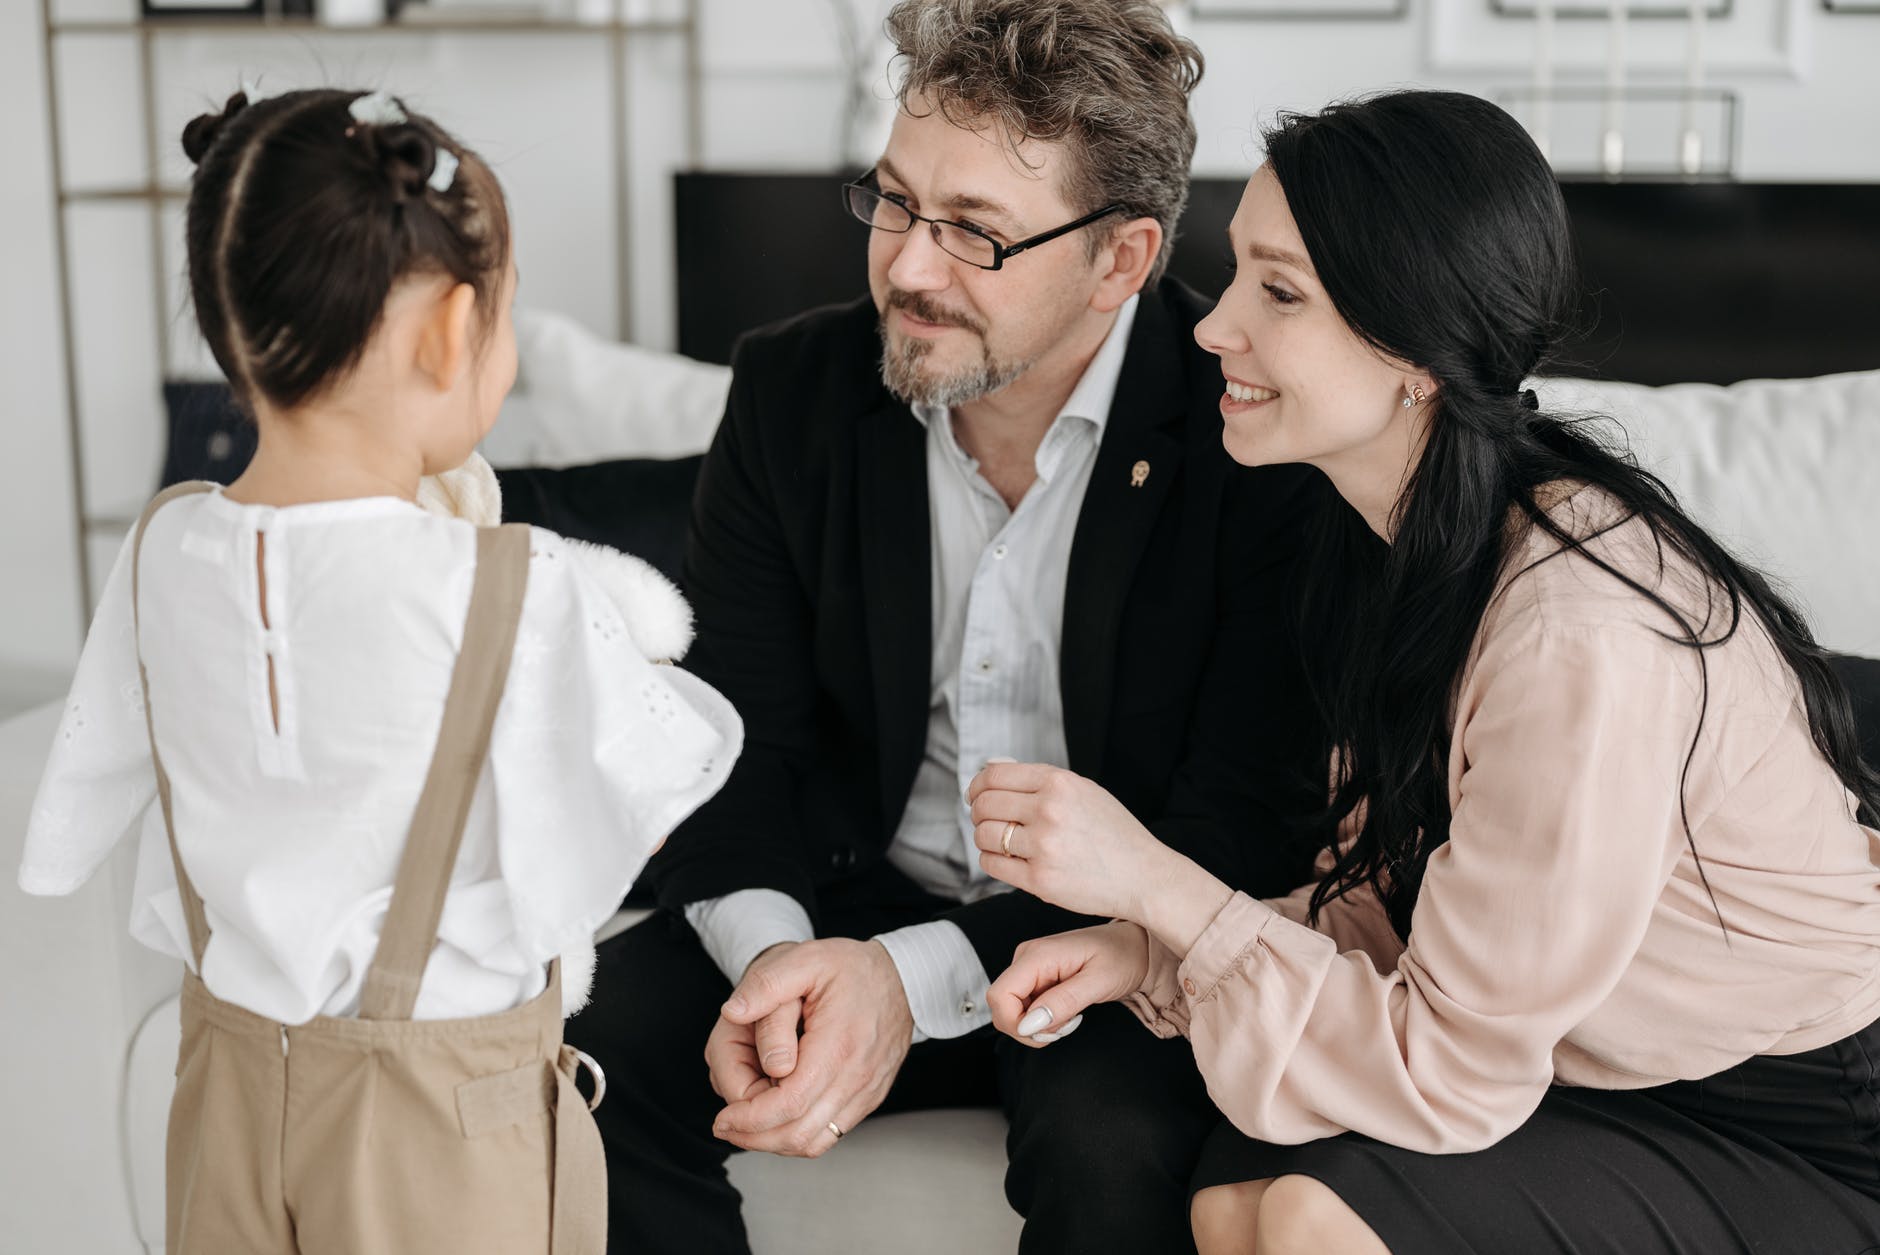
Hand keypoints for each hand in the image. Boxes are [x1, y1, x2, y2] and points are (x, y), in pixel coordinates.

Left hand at [708, 938, 914, 1157]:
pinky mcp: (868, 1099)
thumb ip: (766, 985)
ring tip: (746, 1126)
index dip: (750, 1119)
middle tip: (726, 1125)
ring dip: (774, 1142)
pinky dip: (798, 1135)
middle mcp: (856, 1077)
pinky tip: (778, 1118)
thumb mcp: (805, 958)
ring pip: (814, 1142)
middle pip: (799, 1134)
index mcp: (837, 1045)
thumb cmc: (852, 969)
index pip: (790, 1104)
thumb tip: (733, 1014)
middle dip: (754, 1137)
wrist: (901, 978)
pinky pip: (830, 1134)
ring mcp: (865, 1092)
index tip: (724, 1117)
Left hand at [967, 762, 1182, 921]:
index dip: (977, 786)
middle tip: (986, 820)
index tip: (975, 796)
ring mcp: (1043, 846)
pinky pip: (992, 864)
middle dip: (978, 812)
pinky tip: (1007, 860)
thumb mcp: (1084, 791)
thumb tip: (991, 771)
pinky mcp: (1039, 880)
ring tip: (1000, 842)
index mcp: (1059, 782)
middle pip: (984, 805)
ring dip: (984, 838)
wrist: (1144, 875)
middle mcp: (1049, 811)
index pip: (994, 776)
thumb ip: (1040, 781)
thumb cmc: (1114, 833)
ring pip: (984, 835)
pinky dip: (992, 860)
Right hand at [988, 922, 1151, 1048]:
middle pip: (1002, 1007)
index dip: (1016, 1024)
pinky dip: (1044, 1020)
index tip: (1048, 1032)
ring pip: (1013, 1011)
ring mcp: (1030, 968)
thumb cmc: (1122, 956)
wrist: (1135, 948)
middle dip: (1029, 1029)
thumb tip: (1028, 1024)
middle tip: (1065, 1027)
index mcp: (1037, 955)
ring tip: (1071, 1018)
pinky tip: (1066, 1012)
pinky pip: (1026, 1008)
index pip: (999, 996)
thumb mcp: (1098, 983)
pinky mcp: (1036, 978)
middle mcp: (1027, 958)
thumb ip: (1062, 1002)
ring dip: (1039, 1026)